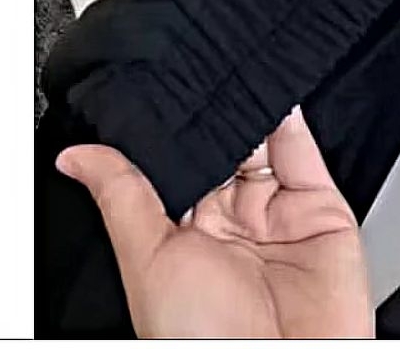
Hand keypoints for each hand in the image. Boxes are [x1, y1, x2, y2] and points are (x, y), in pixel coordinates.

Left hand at [56, 107, 373, 337]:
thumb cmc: (204, 340)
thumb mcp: (148, 262)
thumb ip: (124, 196)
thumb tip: (77, 157)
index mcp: (183, 237)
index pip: (177, 162)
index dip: (173, 127)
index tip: (162, 88)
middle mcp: (231, 223)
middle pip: (224, 146)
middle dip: (215, 113)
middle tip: (202, 77)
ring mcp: (277, 215)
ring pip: (263, 142)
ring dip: (251, 110)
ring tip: (235, 78)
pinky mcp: (322, 209)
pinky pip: (305, 153)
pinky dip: (291, 120)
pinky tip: (273, 96)